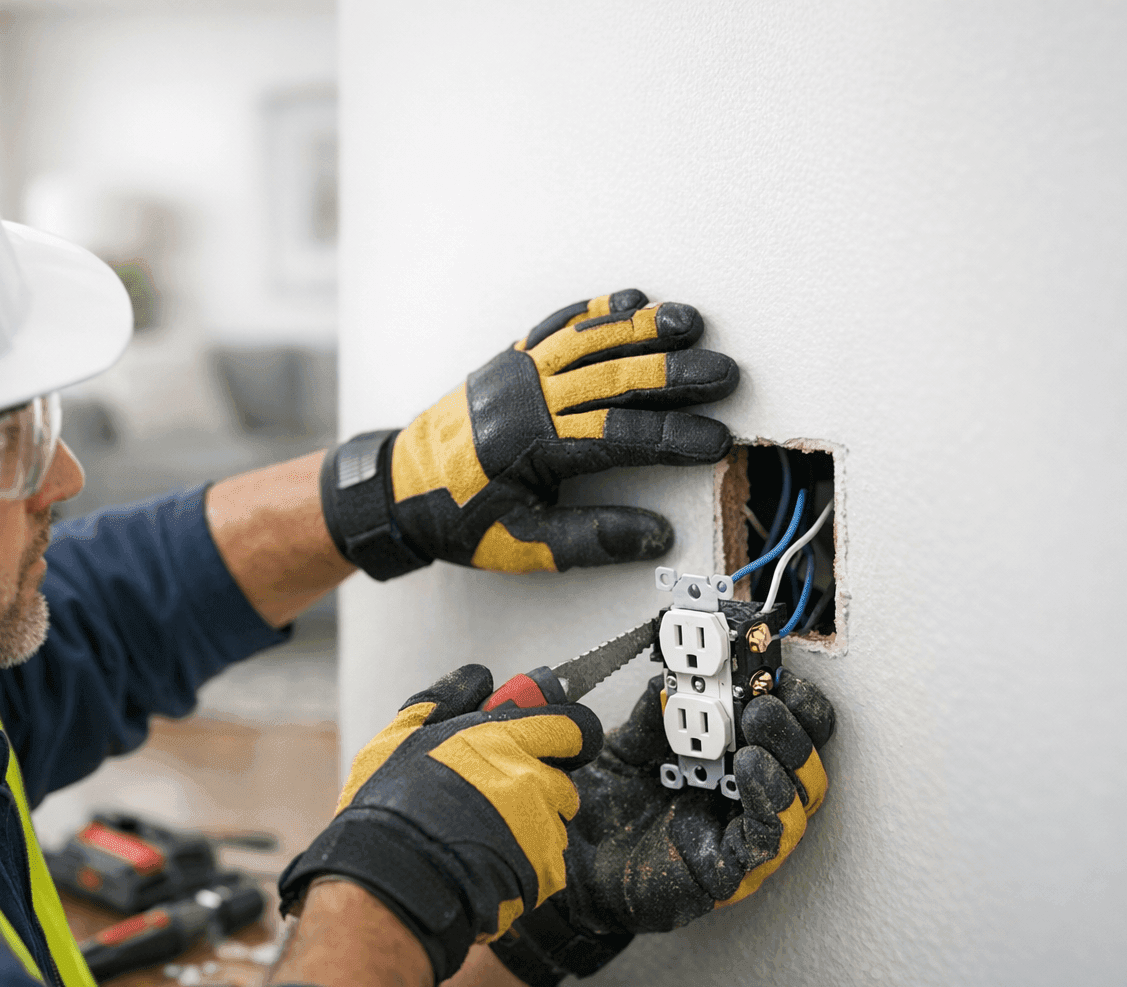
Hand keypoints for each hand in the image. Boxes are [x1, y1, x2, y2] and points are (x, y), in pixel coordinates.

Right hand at [278, 664, 604, 983]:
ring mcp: (541, 828)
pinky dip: (525, 866)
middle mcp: (531, 780)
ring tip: (483, 840)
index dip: (563, 736)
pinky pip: (547, 863)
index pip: (572, 727)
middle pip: (562, 780)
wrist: (390, 882)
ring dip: (530, 827)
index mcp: (502, 741)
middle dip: (539, 786)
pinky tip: (488, 868)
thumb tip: (478, 678)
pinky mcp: (545, 871)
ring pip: (553, 823)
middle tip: (497, 801)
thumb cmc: (387, 809)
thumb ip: (443, 701)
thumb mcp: (399, 739)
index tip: (550, 743)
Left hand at [320, 290, 739, 578]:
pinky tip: (632, 300)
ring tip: (691, 322)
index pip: (618, 438)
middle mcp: (527, 398)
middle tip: (727, 373)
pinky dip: (598, 311)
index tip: (718, 442)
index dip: (673, 439)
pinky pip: (560, 324)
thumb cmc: (461, 519)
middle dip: (675, 375)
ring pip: (590, 339)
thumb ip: (589, 541)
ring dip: (643, 327)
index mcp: (531, 447)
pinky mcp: (511, 357)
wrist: (399, 486)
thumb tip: (656, 537)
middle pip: (614, 378)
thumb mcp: (521, 545)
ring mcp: (518, 371)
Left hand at [488, 670, 834, 986]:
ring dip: (789, 752)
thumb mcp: (629, 742)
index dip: (787, 691)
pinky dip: (769, 798)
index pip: (785, 720)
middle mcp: (747, 791)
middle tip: (768, 692)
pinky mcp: (734, 868)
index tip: (770, 662)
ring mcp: (745, 830)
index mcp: (731, 755)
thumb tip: (679, 671)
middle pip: (806, 754)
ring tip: (760, 720)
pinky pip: (770, 836)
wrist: (575, 858)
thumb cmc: (609, 806)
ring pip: (801, 795)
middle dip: (797, 717)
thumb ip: (657, 709)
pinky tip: (750, 768)